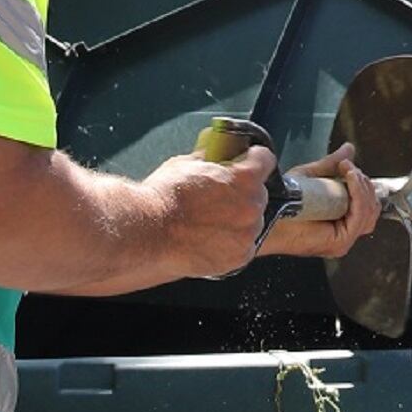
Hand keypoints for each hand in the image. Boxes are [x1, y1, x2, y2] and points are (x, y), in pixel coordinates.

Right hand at [143, 144, 275, 277]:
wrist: (147, 232)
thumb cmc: (163, 198)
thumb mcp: (186, 164)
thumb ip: (210, 159)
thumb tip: (214, 154)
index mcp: (244, 178)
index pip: (265, 160)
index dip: (253, 159)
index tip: (246, 161)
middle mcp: (252, 206)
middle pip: (258, 193)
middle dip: (242, 192)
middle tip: (218, 196)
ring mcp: (247, 234)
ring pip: (251, 221)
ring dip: (237, 218)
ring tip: (208, 221)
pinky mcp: (239, 257)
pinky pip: (242, 245)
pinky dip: (230, 241)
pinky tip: (208, 238)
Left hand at [261, 144, 380, 258]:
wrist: (266, 216)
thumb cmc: (281, 203)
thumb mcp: (311, 177)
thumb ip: (331, 165)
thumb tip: (348, 149)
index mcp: (339, 221)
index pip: (368, 205)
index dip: (363, 184)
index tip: (348, 166)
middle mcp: (344, 232)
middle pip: (372, 208)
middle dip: (363, 183)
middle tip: (347, 168)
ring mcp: (343, 239)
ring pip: (369, 211)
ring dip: (362, 186)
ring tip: (347, 171)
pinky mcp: (340, 241)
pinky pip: (360, 215)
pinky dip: (358, 193)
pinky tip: (349, 178)